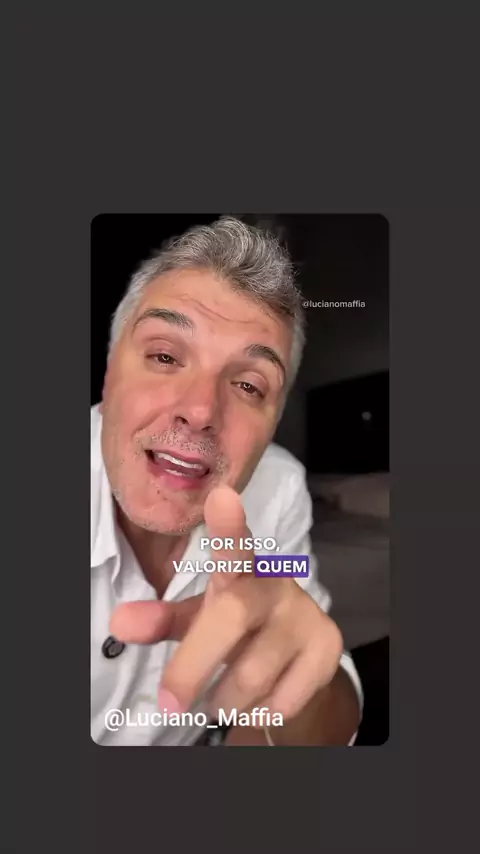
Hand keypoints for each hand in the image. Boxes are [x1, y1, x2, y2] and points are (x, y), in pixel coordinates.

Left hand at [110, 485, 342, 722]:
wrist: (296, 663)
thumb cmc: (236, 632)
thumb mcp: (196, 623)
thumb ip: (161, 621)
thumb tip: (120, 622)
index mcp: (239, 572)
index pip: (233, 546)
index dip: (228, 526)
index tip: (221, 498)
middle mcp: (274, 585)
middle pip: (232, 616)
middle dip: (193, 666)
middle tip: (170, 704)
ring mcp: (305, 615)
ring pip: (252, 673)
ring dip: (225, 699)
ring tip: (219, 701)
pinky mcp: (327, 648)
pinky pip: (282, 699)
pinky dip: (260, 713)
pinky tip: (260, 702)